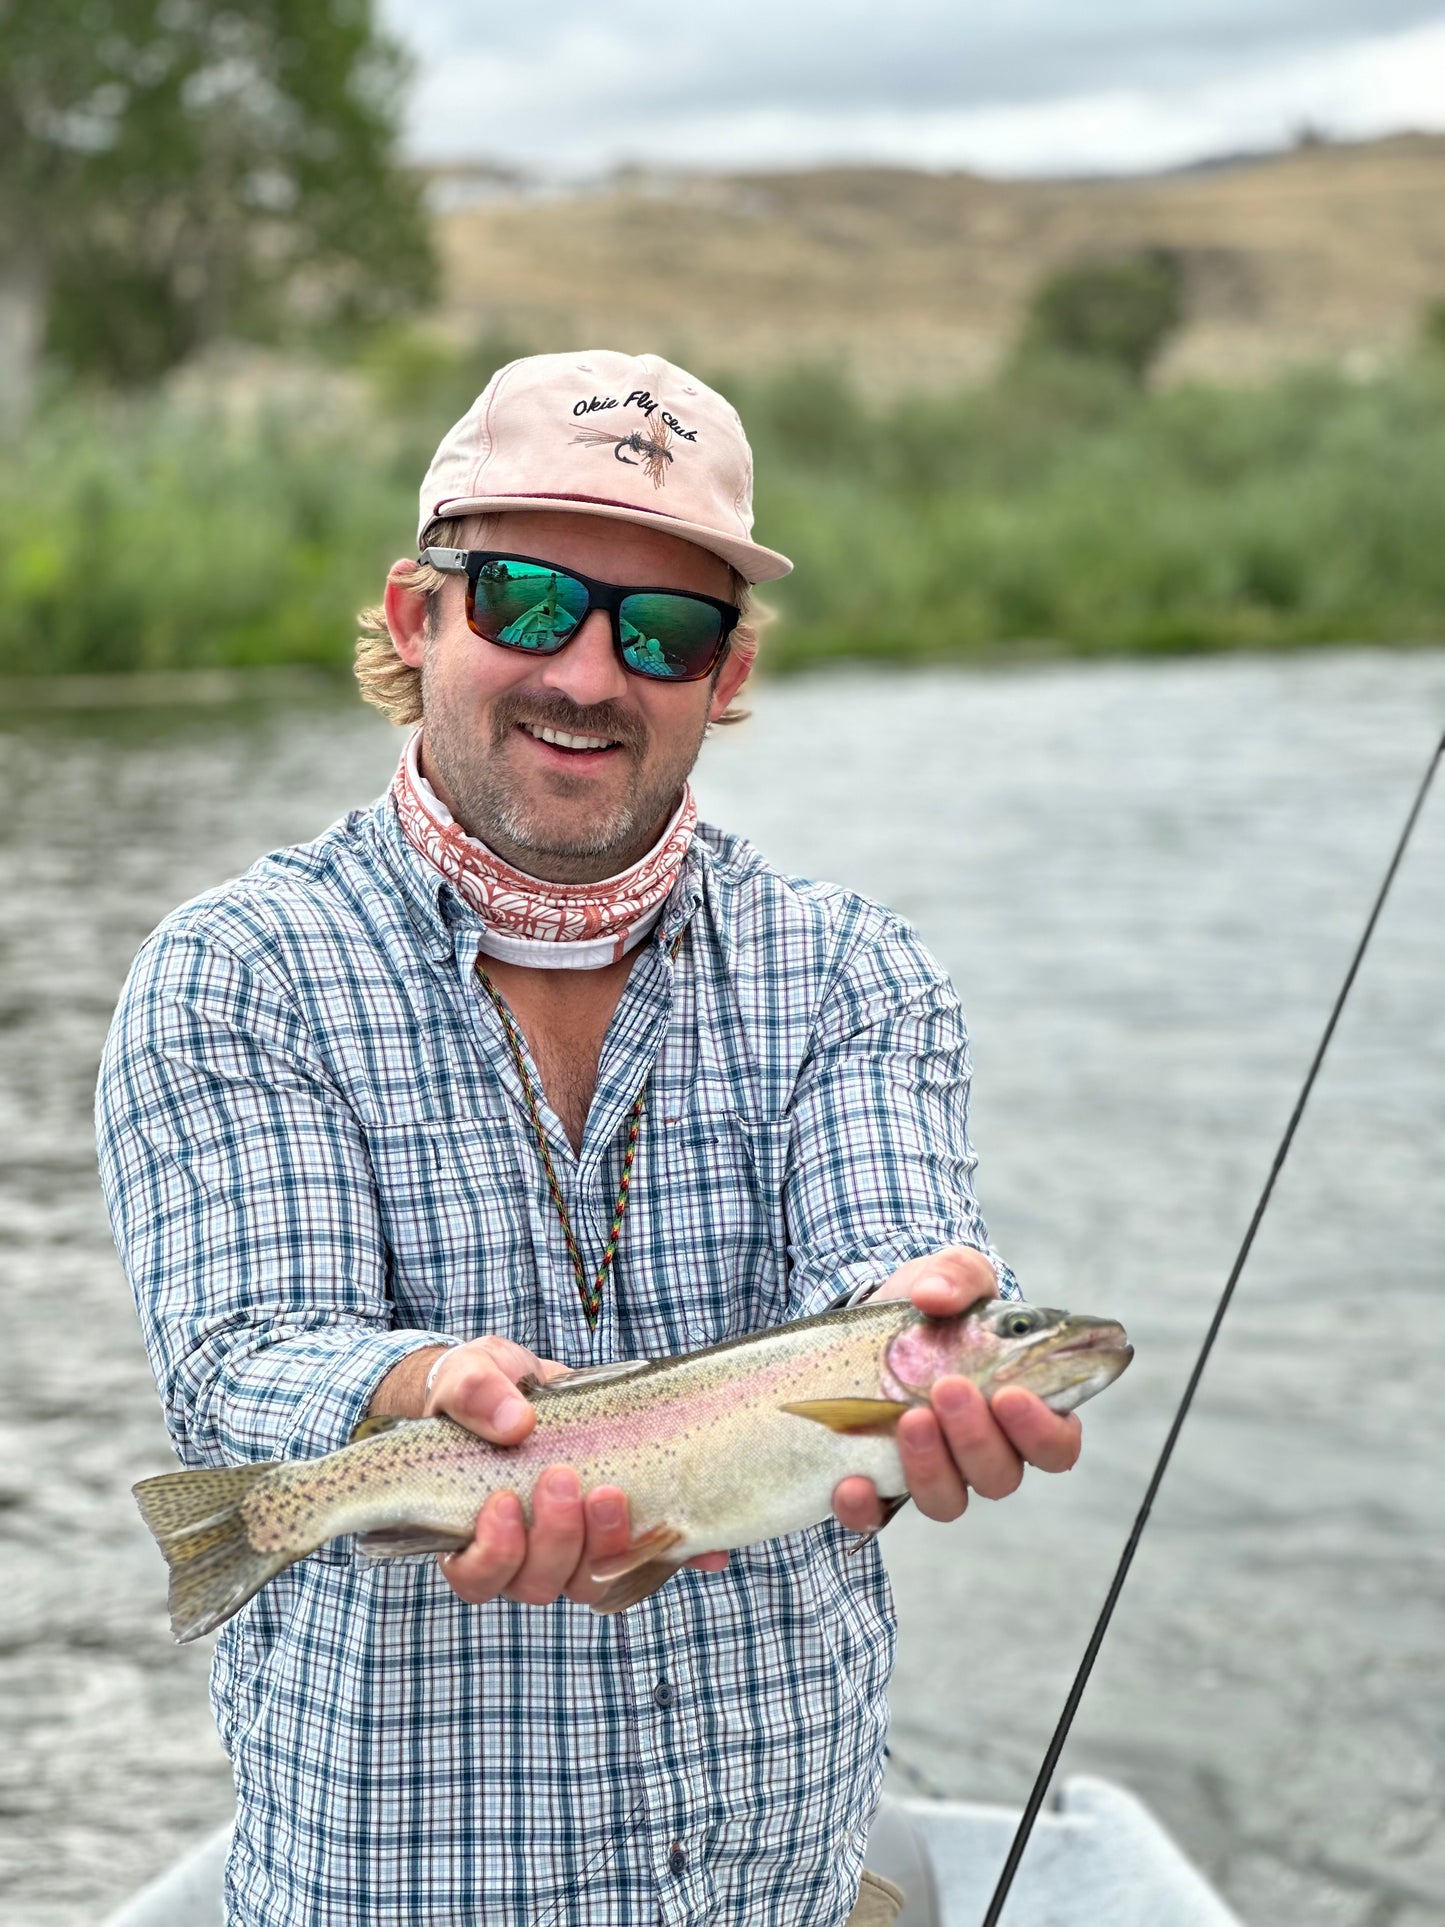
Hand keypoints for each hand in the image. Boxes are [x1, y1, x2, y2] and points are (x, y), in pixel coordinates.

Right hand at [426, 1337, 727, 1607]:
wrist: (526, 1384)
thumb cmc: (484, 1389)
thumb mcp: (469, 1375)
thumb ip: (475, 1393)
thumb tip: (517, 1423)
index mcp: (473, 1530)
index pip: (475, 1577)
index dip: (493, 1555)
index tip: (507, 1501)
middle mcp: (523, 1555)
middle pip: (538, 1583)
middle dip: (556, 1538)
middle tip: (564, 1479)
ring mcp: (575, 1549)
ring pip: (592, 1582)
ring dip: (607, 1546)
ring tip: (612, 1493)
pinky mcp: (622, 1534)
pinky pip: (652, 1562)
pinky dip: (678, 1557)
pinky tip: (703, 1547)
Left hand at [830, 1247, 1082, 1533]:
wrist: (866, 1324)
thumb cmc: (929, 1306)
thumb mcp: (948, 1275)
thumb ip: (957, 1275)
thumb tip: (935, 1295)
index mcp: (1019, 1408)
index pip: (1057, 1444)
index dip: (1042, 1431)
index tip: (1010, 1395)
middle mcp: (982, 1451)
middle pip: (1001, 1476)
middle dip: (977, 1437)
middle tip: (948, 1389)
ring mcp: (931, 1473)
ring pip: (948, 1501)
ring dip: (931, 1467)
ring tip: (909, 1419)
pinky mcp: (878, 1486)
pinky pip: (877, 1517)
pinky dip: (865, 1506)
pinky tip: (851, 1481)